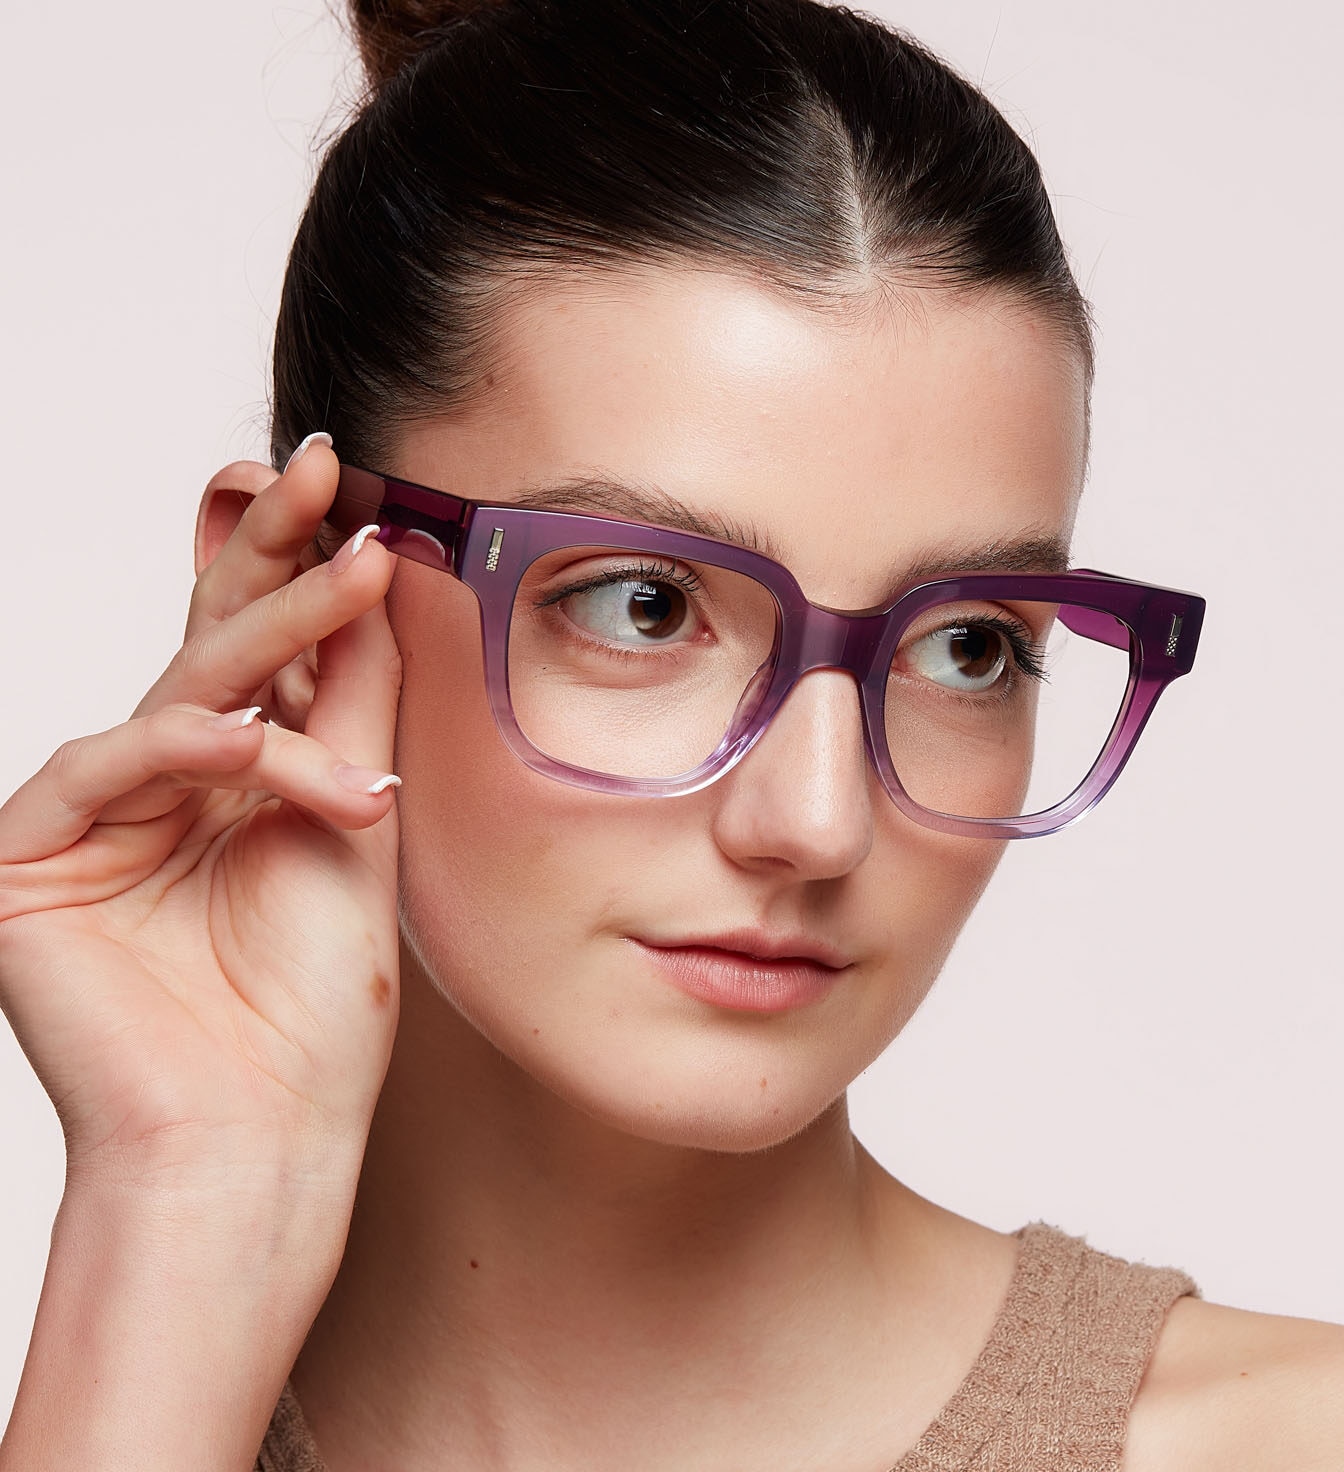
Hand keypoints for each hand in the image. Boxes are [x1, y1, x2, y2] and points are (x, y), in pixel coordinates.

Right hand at [0, 439, 402, 1201]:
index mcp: (237, 778)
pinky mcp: (26, 856)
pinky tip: (250, 744)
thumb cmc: (317, 994)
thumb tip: (374, 574)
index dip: (297, 565)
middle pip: (211, 640)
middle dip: (267, 549)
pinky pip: (106, 763)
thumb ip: (354, 699)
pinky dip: (185, 750)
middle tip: (314, 461)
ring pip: (179, 688)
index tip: (350, 487)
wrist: (266, 1124)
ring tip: (356, 586)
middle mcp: (163, 785)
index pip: (263, 651)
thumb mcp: (355, 815)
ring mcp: (92, 816)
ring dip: (276, 643)